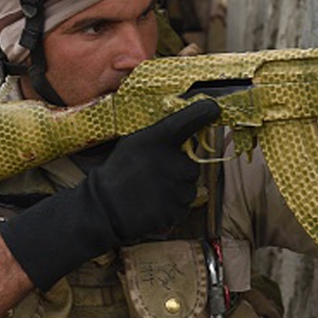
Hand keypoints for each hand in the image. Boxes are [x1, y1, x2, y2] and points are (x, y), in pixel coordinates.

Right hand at [0, 99, 220, 289]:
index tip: (214, 108)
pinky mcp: (177, 210)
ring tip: (151, 193)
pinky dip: (171, 208)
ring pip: (189, 188)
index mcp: (158, 139)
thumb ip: (159, 137)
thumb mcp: (133, 143)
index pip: (189, 119)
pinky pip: (182, 207)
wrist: (103, 208)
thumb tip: (183, 134)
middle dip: (179, 171)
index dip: (204, 112)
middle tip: (155, 176)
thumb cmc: (117, 172)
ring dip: (176, 191)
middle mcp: (173, 161)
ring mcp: (177, 187)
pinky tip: (152, 205)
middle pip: (192, 165)